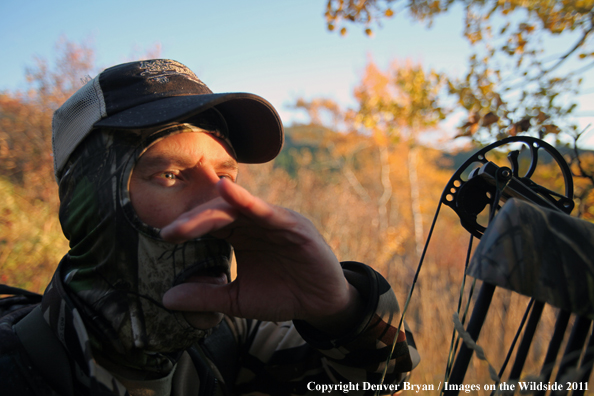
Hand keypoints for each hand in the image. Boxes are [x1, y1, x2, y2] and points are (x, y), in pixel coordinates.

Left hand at [160, 178, 362, 333]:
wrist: (321, 304)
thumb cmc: (282, 295)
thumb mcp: (238, 300)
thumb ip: (206, 296)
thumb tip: (166, 298)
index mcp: (240, 235)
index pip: (208, 223)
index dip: (186, 226)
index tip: (162, 235)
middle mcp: (254, 222)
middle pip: (218, 212)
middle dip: (192, 221)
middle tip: (168, 232)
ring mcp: (273, 220)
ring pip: (238, 208)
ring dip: (211, 212)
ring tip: (185, 223)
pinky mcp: (293, 225)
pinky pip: (267, 211)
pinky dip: (247, 200)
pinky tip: (227, 190)